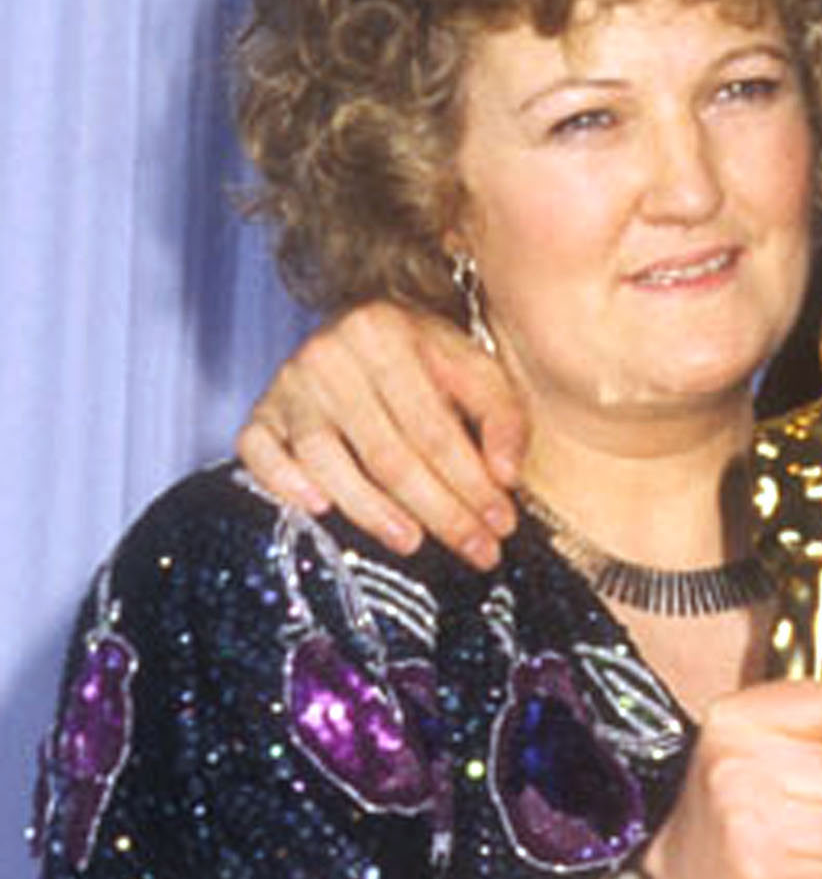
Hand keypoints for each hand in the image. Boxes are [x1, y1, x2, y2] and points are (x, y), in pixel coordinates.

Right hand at [236, 305, 527, 566]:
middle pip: (386, 452)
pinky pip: (258, 453)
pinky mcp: (260, 412)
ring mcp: (289, 384)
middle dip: (438, 510)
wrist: (367, 329)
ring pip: (325, 460)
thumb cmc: (426, 357)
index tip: (501, 525)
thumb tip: (505, 477)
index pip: (434, 427)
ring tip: (414, 542)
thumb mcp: (476, 368)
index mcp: (387, 332)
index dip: (472, 483)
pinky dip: (285, 483)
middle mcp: (330, 354)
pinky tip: (320, 508)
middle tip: (475, 550)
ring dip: (372, 510)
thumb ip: (503, 416)